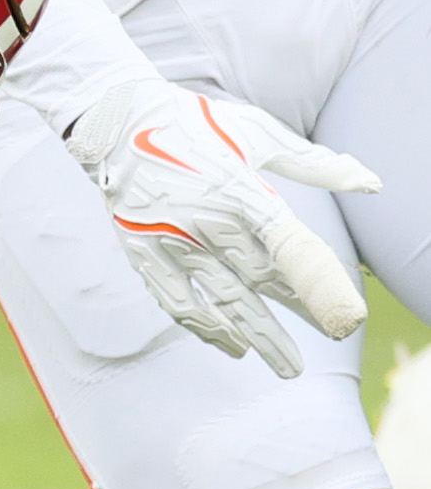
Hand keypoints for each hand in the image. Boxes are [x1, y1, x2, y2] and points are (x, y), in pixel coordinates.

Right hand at [66, 78, 376, 378]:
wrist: (114, 121)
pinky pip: (178, 301)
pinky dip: (206, 328)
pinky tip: (233, 346)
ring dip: (261, 336)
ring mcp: (171, 243)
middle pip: (265, 281)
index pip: (291, 249)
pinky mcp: (142, 254)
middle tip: (337, 336)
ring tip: (290, 367)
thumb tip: (372, 183)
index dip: (322, 287)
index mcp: (239, 191)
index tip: (349, 319)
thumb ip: (315, 163)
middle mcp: (207, 222)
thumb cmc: (195, 124)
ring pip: (225, 300)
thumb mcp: (257, 134)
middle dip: (303, 313)